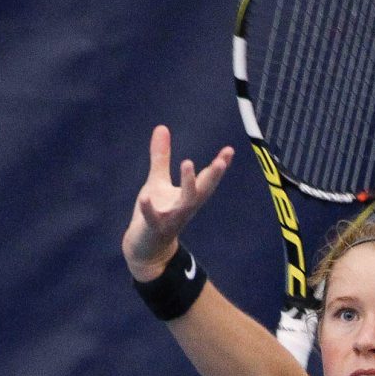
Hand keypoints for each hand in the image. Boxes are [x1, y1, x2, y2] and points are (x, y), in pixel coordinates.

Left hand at [122, 124, 233, 280]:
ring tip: (188, 162)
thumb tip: (161, 127)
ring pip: (185, 203)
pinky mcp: (155, 228)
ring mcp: (172, 219)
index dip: (219, 166)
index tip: (229, 150)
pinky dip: (150, 208)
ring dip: (189, 184)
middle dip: (213, 175)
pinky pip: (153, 218)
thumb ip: (161, 157)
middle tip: (221, 160)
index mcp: (189, 196)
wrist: (145, 248)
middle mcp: (185, 207)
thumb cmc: (155, 212)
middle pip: (203, 190)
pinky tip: (145, 197)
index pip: (207, 179)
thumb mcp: (157, 181)